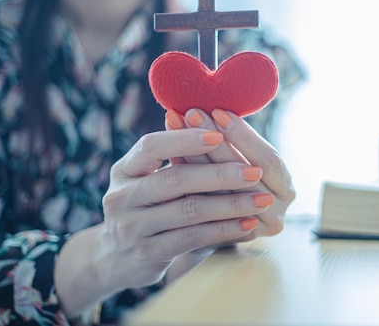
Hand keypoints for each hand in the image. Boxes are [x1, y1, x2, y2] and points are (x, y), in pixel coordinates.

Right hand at [100, 127, 274, 288]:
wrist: (117, 257)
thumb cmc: (147, 206)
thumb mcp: (148, 178)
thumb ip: (175, 156)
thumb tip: (216, 121)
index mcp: (124, 170)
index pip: (151, 146)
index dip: (184, 139)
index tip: (219, 135)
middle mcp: (122, 197)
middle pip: (175, 179)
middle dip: (220, 174)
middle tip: (254, 171)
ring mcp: (132, 228)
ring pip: (189, 211)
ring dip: (230, 204)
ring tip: (261, 199)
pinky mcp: (148, 253)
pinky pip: (193, 238)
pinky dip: (223, 229)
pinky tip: (247, 223)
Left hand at [165, 108, 295, 241]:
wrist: (216, 226)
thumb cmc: (233, 180)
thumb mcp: (243, 160)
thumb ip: (233, 141)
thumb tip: (211, 107)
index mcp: (285, 188)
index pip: (268, 160)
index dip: (244, 136)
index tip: (218, 111)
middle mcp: (275, 214)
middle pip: (242, 176)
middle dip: (215, 142)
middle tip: (192, 113)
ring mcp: (250, 231)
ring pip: (219, 192)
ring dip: (195, 155)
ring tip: (175, 124)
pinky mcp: (224, 241)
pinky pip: (201, 208)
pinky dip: (186, 177)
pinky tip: (168, 153)